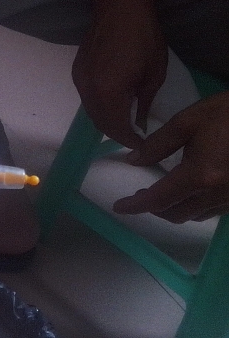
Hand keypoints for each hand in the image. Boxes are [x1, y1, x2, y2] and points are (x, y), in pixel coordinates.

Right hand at [72, 0, 168, 148]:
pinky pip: (86, 98)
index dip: (129, 140)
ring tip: (123, 121)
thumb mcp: (154, 73)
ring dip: (106, 120)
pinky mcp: (76, 71)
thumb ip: (143, 102)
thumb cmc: (143, 37)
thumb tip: (137, 122)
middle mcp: (88, 91)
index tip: (141, 145)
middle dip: (115, 133)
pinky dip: (98, 106)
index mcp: (108, 93)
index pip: (116, 128)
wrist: (119, 7)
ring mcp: (79, 81)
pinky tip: (111, 102)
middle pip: (99, 123)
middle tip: (132, 137)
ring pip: (90, 111)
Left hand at [114, 92, 228, 221]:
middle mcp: (217, 194)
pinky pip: (214, 210)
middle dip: (154, 208)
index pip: (158, 200)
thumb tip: (135, 161)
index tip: (120, 207)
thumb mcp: (188, 121)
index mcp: (200, 175)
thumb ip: (157, 144)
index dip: (135, 206)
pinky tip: (192, 190)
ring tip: (163, 192)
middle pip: (177, 214)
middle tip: (141, 195)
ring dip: (176, 209)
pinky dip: (197, 205)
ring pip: (196, 216)